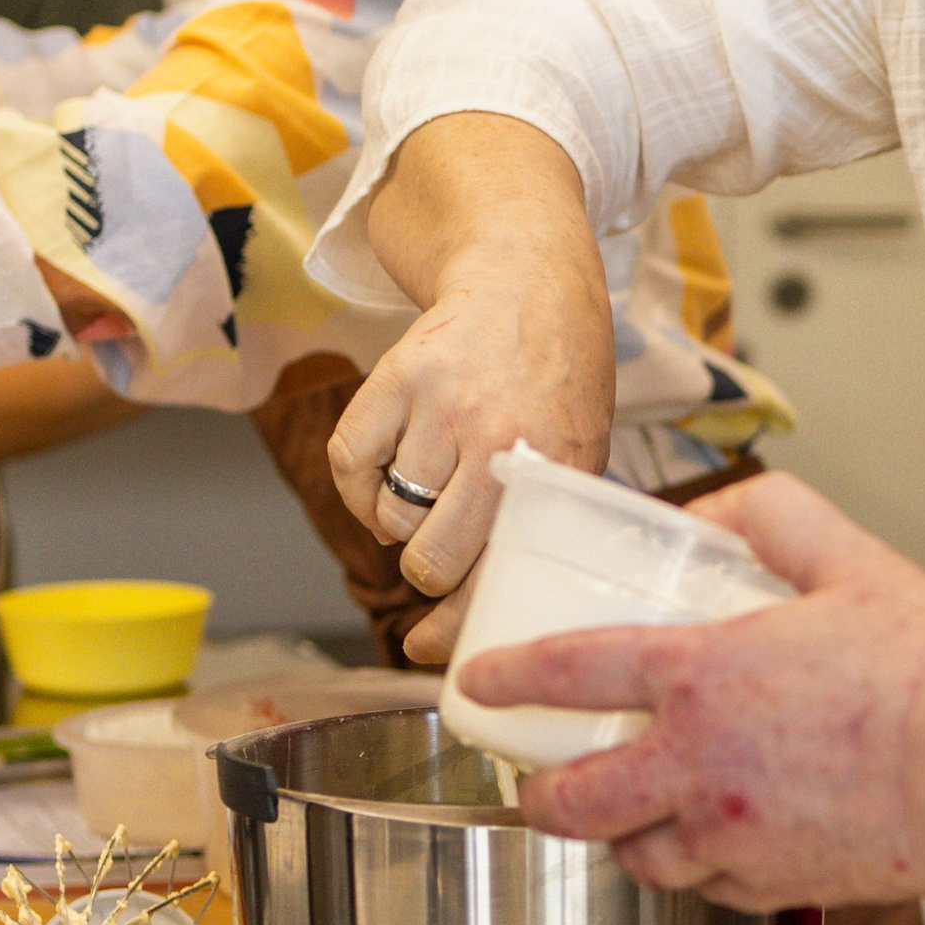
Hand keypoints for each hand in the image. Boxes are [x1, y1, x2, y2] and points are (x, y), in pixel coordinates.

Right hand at [328, 241, 615, 623]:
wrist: (526, 278)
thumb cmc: (555, 379)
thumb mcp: (574, 451)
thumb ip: (529, 524)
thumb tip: (456, 616)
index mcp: (556, 469)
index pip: (500, 569)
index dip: (458, 623)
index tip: (427, 647)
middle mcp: (502, 439)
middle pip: (435, 558)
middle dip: (429, 570)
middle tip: (437, 546)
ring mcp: (446, 407)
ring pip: (394, 516)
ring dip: (400, 519)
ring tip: (428, 486)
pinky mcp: (398, 378)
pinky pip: (350, 464)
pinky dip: (359, 484)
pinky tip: (387, 469)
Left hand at [461, 473, 924, 912]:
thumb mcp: (855, 561)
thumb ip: (776, 519)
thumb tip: (716, 513)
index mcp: (704, 679)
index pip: (568, 674)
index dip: (507, 676)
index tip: (480, 680)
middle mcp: (698, 768)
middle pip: (570, 801)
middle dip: (539, 791)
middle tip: (540, 777)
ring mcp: (732, 839)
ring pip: (633, 858)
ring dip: (618, 836)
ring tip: (631, 813)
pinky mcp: (774, 888)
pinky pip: (703, 889)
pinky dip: (692, 867)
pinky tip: (714, 841)